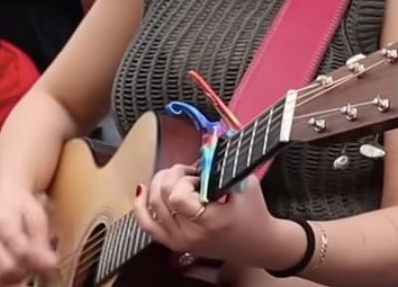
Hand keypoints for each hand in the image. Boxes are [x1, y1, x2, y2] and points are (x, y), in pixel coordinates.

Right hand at [0, 183, 56, 284]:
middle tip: (40, 264)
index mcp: (2, 224)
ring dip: (16, 276)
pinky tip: (17, 268)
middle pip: (7, 268)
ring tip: (28, 264)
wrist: (4, 194)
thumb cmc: (23, 205)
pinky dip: (6, 277)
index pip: (21, 251)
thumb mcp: (37, 216)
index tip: (52, 265)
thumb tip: (51, 265)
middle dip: (27, 270)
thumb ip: (42, 240)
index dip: (39, 261)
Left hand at [133, 165, 294, 268]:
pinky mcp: (173, 243)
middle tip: (190, 172)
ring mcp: (179, 241)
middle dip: (173, 176)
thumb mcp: (246, 185)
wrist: (256, 244)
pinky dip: (141, 206)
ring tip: (176, 178)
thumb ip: (224, 168)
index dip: (185, 179)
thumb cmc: (254, 214)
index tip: (200, 176)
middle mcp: (190, 234)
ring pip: (151, 206)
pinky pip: (146, 224)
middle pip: (161, 197)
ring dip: (160, 185)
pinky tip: (143, 190)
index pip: (177, 196)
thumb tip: (204, 152)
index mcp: (210, 221)